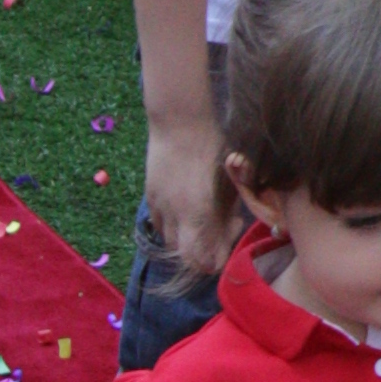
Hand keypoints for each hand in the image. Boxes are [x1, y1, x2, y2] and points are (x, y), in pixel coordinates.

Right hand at [141, 133, 228, 275]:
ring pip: (169, 241)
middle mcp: (175, 216)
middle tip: (221, 227)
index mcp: (198, 213)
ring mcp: (159, 206)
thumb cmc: (214, 146)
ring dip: (187, 239)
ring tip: (203, 217)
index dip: (217, 259)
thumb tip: (231, 226)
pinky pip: (159, 224)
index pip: (201, 260)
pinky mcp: (150, 196)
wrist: (180, 121)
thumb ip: (228, 210)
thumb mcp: (230, 180)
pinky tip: (187, 207)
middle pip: (184, 256)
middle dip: (203, 251)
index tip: (229, 238)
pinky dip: (173, 226)